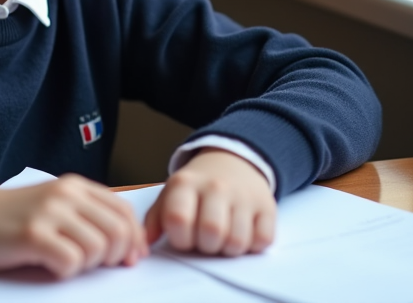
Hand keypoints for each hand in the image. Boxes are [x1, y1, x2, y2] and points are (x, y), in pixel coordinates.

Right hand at [0, 174, 148, 278]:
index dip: (134, 239)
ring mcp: (49, 213)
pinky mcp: (33, 234)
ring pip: (98, 249)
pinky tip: (49, 265)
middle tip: (97, 266)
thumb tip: (128, 247)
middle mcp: (65, 194)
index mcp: (74, 186)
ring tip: (65, 261)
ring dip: (87, 265)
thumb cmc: (8, 219)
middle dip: (116, 257)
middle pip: (118, 231)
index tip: (130, 259)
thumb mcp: (52, 206)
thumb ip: (86, 217)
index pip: (124, 211)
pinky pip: (72, 262)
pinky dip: (65, 272)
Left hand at [145, 148, 275, 255]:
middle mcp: (216, 186)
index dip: (180, 238)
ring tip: (223, 236)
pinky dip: (252, 245)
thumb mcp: (170, 195)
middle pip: (211, 232)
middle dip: (206, 246)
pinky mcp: (268, 206)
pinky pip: (262, 240)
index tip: (184, 236)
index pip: (178, 219)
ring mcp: (244, 195)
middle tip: (204, 238)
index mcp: (186, 183)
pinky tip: (243, 232)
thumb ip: (156, 219)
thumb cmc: (197, 188)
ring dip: (228, 249)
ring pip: (237, 242)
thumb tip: (145, 244)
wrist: (233, 163)